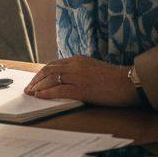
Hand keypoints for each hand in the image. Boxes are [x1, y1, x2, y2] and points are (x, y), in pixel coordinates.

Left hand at [25, 55, 140, 106]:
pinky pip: (58, 91)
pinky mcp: (81, 89)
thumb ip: (79, 71)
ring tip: (31, 93)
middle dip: (36, 80)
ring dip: (38, 87)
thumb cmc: (114, 79)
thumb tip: (66, 80)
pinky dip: (46, 93)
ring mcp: (77, 77)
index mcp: (78, 59)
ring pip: (50, 80)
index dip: (41, 73)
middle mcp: (75, 65)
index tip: (35, 80)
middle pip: (48, 70)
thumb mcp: (93, 69)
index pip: (53, 65)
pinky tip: (39, 96)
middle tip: (28, 88)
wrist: (129, 83)